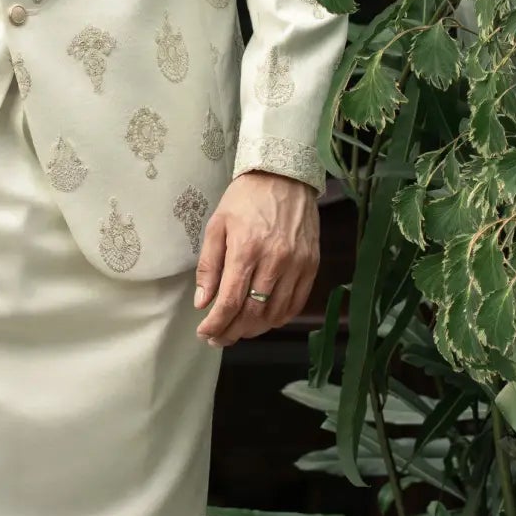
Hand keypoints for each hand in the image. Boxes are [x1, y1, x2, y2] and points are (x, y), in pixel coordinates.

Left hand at [193, 170, 322, 345]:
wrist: (284, 177)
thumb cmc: (245, 200)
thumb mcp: (217, 226)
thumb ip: (209, 266)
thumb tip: (203, 302)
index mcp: (246, 249)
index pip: (230, 301)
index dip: (216, 324)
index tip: (205, 332)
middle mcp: (274, 260)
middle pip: (252, 313)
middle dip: (232, 332)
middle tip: (219, 338)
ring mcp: (297, 264)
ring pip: (275, 313)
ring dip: (255, 329)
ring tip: (239, 331)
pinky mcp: (312, 265)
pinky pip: (296, 303)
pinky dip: (279, 318)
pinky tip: (264, 320)